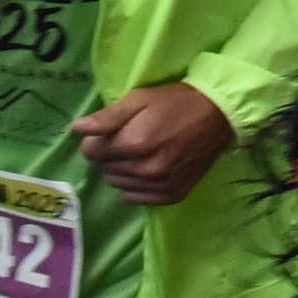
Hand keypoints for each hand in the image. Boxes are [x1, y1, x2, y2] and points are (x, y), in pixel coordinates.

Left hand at [71, 83, 232, 206]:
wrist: (221, 115)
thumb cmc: (176, 102)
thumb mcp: (140, 99)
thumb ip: (107, 117)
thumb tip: (76, 129)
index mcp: (134, 143)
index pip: (90, 152)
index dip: (97, 140)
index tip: (113, 131)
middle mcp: (146, 170)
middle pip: (104, 169)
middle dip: (110, 155)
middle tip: (129, 140)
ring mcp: (160, 185)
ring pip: (118, 185)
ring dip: (122, 171)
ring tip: (140, 154)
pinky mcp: (172, 195)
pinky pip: (135, 198)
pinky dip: (135, 186)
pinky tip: (147, 170)